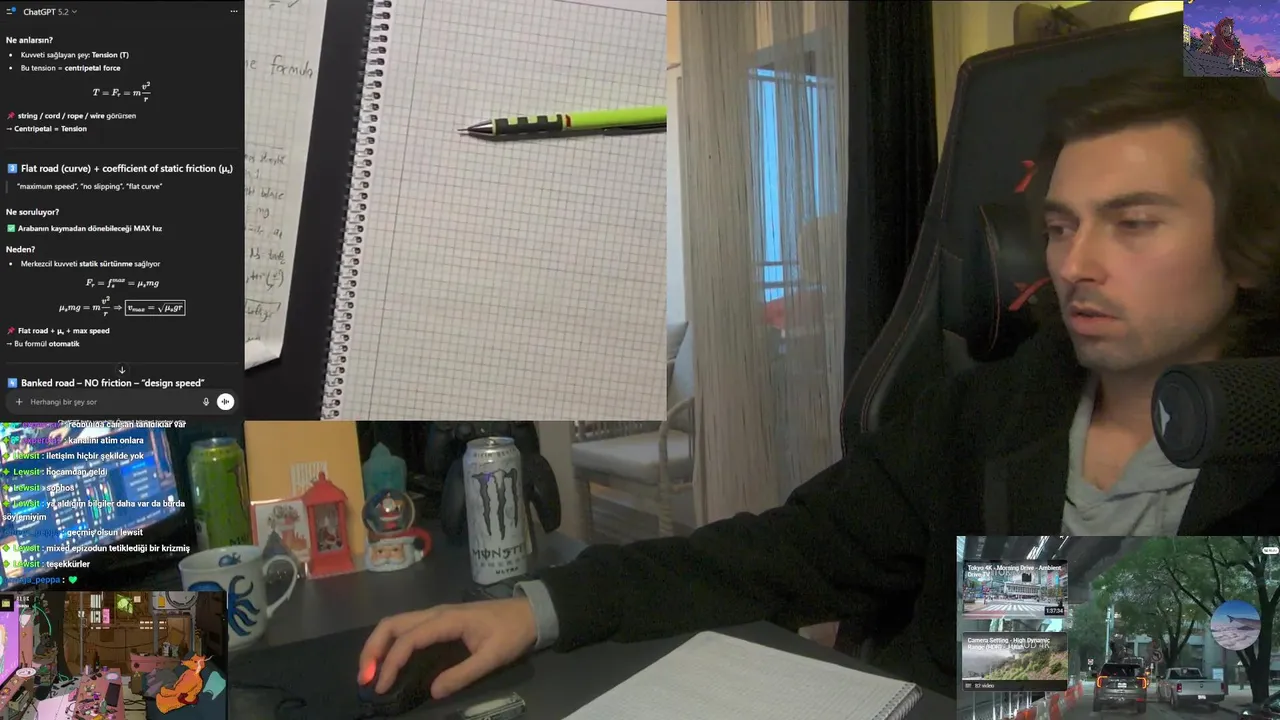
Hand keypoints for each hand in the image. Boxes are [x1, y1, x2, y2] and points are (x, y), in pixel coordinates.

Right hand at [358, 599, 537, 698]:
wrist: (530, 613)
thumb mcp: (492, 657)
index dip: (391, 662)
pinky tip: (388, 662)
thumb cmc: (512, 632)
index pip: (409, 639)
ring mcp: (436, 614)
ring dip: (378, 645)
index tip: (382, 687)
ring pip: (396, 623)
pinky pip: (407, 628)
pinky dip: (390, 643)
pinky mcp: (439, 620)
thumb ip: (463, 674)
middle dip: (372, 649)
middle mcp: (436, 612)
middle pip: (392, 624)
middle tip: (365, 678)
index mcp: (447, 619)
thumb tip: (433, 692)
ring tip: (370, 672)